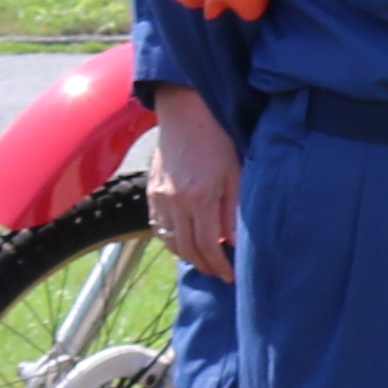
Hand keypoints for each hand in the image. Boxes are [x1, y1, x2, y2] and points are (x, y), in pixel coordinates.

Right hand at [147, 84, 240, 277]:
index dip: (220, 266)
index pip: (209, 246)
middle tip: (219, 273)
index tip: (231, 276)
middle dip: (205, 266)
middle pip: (187, 249)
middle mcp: (175, 202)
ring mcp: (159, 197)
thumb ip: (234, 210)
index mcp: (200, 198)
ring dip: (187, 255)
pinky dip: (171, 239)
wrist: (186, 111)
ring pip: (170, 240)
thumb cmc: (217, 138)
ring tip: (205, 259)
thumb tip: (236, 244)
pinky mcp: (151, 190)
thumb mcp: (236, 173)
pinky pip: (158, 226)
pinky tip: (185, 240)